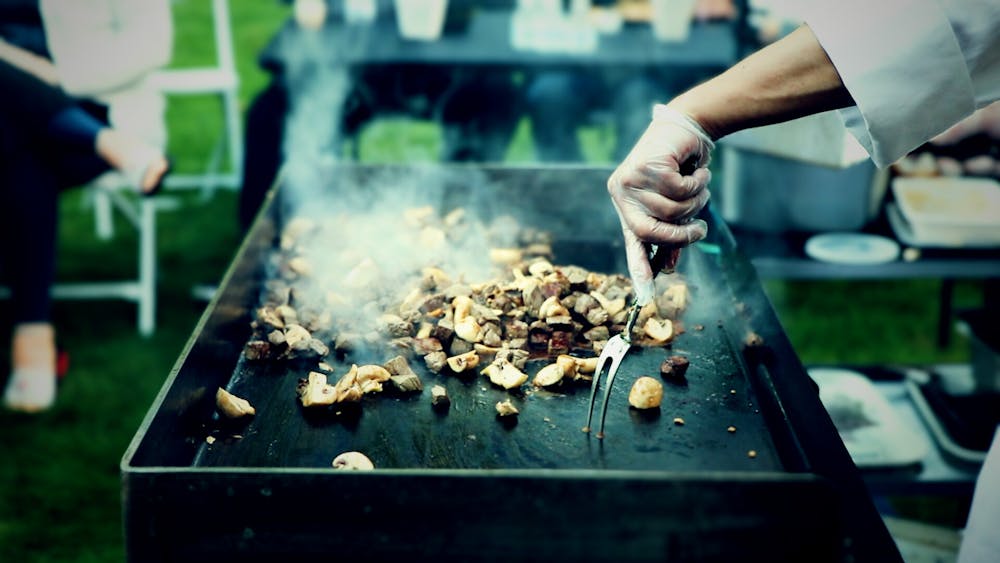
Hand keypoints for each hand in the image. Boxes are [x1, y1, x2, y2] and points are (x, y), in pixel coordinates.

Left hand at [607, 105, 713, 303]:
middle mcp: (623, 194)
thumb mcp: (674, 205)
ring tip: (699, 186)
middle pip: (649, 231)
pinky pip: (679, 189)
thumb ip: (670, 232)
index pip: (631, 241)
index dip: (639, 267)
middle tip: (700, 230)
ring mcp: (631, 179)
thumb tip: (668, 266)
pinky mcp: (647, 164)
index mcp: (626, 206)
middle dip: (680, 235)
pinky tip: (698, 171)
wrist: (687, 129)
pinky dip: (697, 183)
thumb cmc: (681, 169)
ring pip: (670, 209)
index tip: (645, 293)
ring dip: (694, 202)